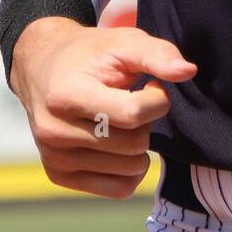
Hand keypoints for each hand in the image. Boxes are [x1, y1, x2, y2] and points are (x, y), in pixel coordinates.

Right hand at [9, 18, 196, 198]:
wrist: (42, 67)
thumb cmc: (90, 53)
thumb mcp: (124, 42)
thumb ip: (157, 54)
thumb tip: (188, 71)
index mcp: (67, 95)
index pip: (133, 114)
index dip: (157, 99)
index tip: (153, 84)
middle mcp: (55, 131)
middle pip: (134, 144)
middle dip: (147, 121)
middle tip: (134, 100)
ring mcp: (55, 158)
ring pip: (130, 169)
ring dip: (139, 145)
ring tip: (123, 119)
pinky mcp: (59, 175)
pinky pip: (118, 189)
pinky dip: (131, 170)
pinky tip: (122, 143)